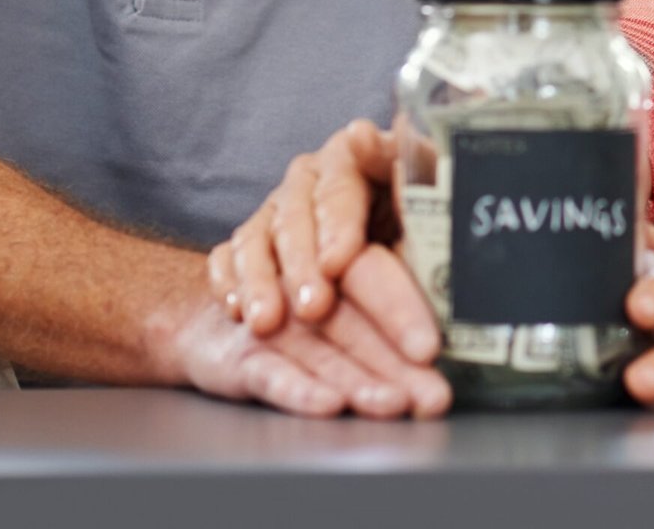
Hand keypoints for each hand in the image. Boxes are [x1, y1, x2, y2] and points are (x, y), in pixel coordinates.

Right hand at [167, 281, 450, 418]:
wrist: (199, 319)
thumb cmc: (287, 302)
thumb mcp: (337, 291)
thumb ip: (384, 295)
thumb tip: (454, 321)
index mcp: (332, 251)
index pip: (372, 272)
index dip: (402, 308)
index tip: (430, 347)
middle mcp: (300, 278)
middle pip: (351, 316)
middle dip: (393, 357)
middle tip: (428, 391)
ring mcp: (268, 314)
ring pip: (316, 345)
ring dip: (354, 375)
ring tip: (388, 403)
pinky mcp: (238, 354)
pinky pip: (270, 371)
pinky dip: (300, 389)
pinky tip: (328, 403)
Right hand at [209, 120, 436, 359]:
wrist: (373, 246)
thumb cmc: (413, 228)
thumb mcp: (426, 209)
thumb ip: (416, 185)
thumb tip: (406, 160)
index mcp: (355, 157)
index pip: (343, 182)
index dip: (340, 223)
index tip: (338, 262)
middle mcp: (310, 176)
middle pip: (298, 213)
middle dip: (303, 263)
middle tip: (313, 308)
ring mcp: (274, 207)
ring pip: (258, 237)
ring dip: (261, 281)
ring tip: (267, 323)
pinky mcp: (248, 240)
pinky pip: (228, 257)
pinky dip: (228, 282)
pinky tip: (235, 310)